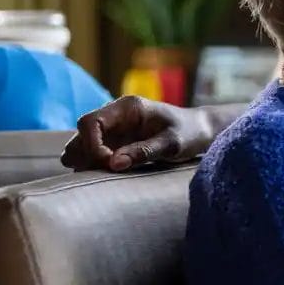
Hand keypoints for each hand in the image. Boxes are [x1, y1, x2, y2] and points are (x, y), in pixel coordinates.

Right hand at [61, 96, 209, 170]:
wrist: (202, 132)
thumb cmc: (190, 133)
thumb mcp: (173, 143)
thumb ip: (145, 151)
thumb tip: (114, 163)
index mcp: (127, 107)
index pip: (90, 122)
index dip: (91, 144)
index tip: (107, 162)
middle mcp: (115, 116)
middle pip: (81, 134)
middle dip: (85, 154)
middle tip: (101, 173)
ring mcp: (114, 130)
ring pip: (83, 145)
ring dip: (86, 161)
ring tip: (102, 176)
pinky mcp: (116, 143)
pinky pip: (94, 154)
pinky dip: (94, 165)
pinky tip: (105, 176)